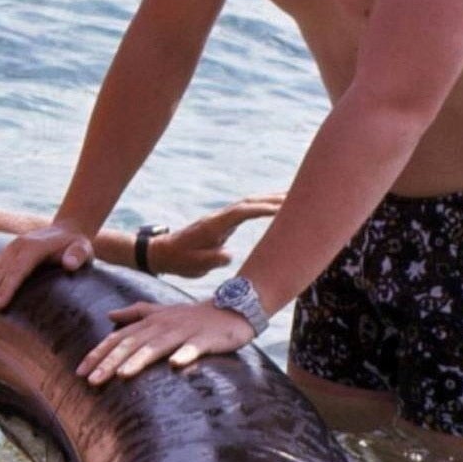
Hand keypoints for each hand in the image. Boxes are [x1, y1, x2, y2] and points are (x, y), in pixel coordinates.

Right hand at [0, 220, 96, 317]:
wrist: (65, 230)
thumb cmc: (75, 244)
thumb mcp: (83, 248)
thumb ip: (77, 255)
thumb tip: (69, 264)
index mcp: (33, 247)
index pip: (17, 270)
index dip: (7, 288)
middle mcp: (16, 247)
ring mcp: (8, 250)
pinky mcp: (4, 254)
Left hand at [77, 300, 257, 384]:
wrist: (233, 308)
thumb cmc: (193, 315)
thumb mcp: (161, 312)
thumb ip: (135, 312)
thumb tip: (109, 315)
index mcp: (150, 322)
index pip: (118, 338)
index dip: (98, 353)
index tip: (80, 371)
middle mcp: (162, 326)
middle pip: (131, 344)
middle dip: (109, 362)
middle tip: (91, 381)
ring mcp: (184, 332)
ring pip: (157, 346)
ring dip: (139, 360)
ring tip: (122, 375)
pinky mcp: (205, 340)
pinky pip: (194, 348)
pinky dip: (185, 355)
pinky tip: (175, 365)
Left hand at [150, 193, 283, 277]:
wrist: (163, 252)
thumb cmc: (179, 260)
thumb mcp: (194, 265)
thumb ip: (211, 259)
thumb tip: (229, 255)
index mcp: (213, 225)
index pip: (241, 212)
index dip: (261, 209)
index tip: (282, 209)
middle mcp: (219, 217)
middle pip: (249, 202)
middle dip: (272, 198)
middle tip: (299, 196)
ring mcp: (221, 218)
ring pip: (249, 203)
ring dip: (270, 199)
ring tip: (295, 197)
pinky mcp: (223, 222)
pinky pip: (246, 210)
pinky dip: (262, 206)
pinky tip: (275, 207)